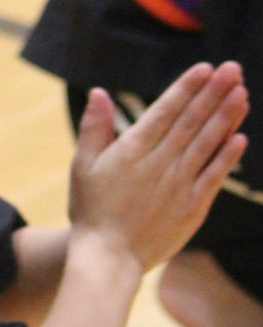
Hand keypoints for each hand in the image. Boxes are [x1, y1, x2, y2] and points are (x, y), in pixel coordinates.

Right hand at [68, 63, 248, 271]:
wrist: (109, 258)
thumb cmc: (92, 211)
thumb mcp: (82, 166)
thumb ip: (94, 128)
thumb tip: (98, 92)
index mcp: (133, 150)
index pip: (166, 111)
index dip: (188, 88)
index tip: (206, 68)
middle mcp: (161, 163)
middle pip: (193, 121)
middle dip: (214, 93)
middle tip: (234, 69)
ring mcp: (180, 185)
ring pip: (208, 143)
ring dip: (227, 116)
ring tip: (242, 93)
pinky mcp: (193, 207)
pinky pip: (214, 176)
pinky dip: (228, 156)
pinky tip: (241, 137)